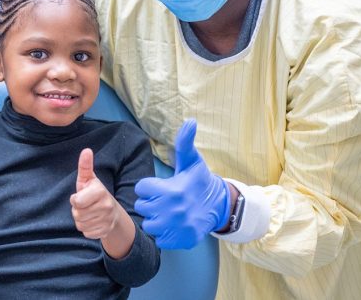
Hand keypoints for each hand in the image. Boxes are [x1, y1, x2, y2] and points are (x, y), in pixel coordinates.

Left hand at [70, 148, 121, 239]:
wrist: (113, 212)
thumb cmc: (95, 193)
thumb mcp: (88, 179)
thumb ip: (85, 166)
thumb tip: (86, 150)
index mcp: (101, 191)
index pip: (77, 201)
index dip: (75, 200)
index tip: (81, 196)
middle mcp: (106, 206)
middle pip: (77, 214)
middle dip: (77, 210)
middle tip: (86, 205)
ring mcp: (107, 220)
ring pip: (80, 224)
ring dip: (81, 219)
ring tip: (89, 212)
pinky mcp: (105, 232)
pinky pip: (86, 233)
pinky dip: (87, 228)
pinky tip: (93, 222)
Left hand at [134, 119, 230, 248]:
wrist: (219, 206)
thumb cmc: (200, 181)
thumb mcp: (192, 161)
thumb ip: (184, 143)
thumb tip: (190, 121)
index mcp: (171, 190)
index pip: (141, 188)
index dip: (148, 187)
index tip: (160, 186)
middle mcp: (172, 210)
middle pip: (141, 207)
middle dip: (150, 202)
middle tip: (163, 199)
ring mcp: (176, 227)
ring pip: (148, 224)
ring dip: (154, 219)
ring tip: (166, 212)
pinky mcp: (180, 240)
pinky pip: (160, 239)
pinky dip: (164, 233)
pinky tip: (172, 224)